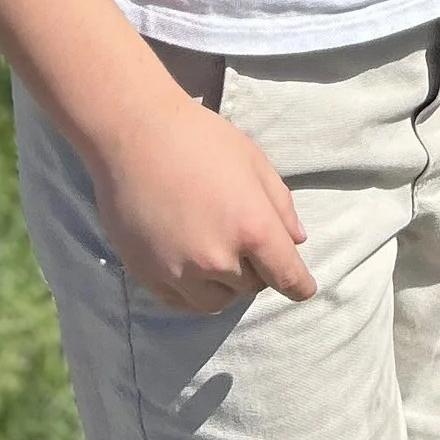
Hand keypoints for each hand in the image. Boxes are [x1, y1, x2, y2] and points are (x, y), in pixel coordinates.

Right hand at [93, 93, 316, 312]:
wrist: (135, 136)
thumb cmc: (200, 140)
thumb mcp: (254, 162)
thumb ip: (280, 205)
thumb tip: (296, 240)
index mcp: (252, 228)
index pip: (286, 276)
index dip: (299, 286)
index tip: (303, 289)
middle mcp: (218, 259)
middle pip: (251, 287)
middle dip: (257, 270)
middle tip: (245, 244)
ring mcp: (180, 271)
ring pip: (218, 301)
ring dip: (226, 285)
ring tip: (218, 256)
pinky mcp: (148, 276)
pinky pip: (182, 303)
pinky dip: (195, 292)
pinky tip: (193, 270)